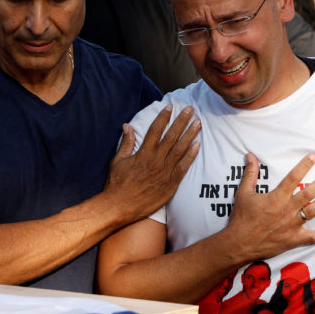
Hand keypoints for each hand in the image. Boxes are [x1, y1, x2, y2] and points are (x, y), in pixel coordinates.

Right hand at [105, 105, 200, 220]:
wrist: (119, 206)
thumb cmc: (117, 185)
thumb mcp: (118, 161)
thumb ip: (126, 143)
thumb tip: (127, 126)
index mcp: (143, 153)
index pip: (155, 130)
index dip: (164, 117)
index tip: (170, 107)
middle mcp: (155, 160)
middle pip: (171, 136)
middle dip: (181, 120)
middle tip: (191, 109)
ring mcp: (164, 172)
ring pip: (180, 149)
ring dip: (190, 134)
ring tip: (198, 123)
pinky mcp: (170, 184)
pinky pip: (183, 167)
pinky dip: (191, 155)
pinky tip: (197, 145)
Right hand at [223, 153, 314, 261]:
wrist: (239, 243)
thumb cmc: (241, 218)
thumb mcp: (243, 193)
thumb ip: (250, 174)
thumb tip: (250, 156)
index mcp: (276, 197)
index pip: (293, 177)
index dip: (304, 166)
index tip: (314, 157)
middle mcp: (287, 209)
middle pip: (309, 193)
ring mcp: (292, 225)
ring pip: (313, 211)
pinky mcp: (293, 239)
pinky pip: (313, 237)